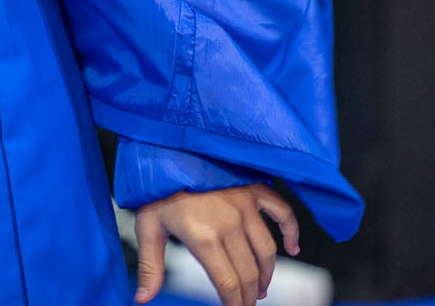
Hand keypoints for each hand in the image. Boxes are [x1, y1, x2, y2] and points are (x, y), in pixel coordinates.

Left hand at [134, 183, 299, 305]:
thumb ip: (150, 266)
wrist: (167, 145)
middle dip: (249, 296)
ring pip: (266, 251)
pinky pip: (282, 212)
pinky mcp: (253, 189)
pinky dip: (291, 231)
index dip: (233, 305)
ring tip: (259, 289)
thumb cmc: (155, 186)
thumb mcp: (147, 226)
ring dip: (266, 274)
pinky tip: (293, 249)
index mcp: (203, 236)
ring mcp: (245, 206)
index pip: (228, 283)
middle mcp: (230, 223)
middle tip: (245, 305)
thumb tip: (142, 299)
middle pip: (249, 273)